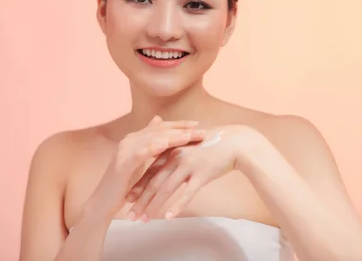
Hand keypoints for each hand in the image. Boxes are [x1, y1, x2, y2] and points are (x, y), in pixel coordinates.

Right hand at [80, 116, 206, 222]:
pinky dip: (152, 147)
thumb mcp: (140, 163)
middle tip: (200, 129)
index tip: (197, 125)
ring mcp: (125, 150)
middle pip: (159, 130)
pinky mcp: (122, 164)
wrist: (104, 201)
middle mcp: (130, 140)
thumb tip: (159, 124)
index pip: (160, 127)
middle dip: (181, 129)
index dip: (179, 125)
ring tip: (189, 136)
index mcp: (135, 139)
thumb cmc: (124, 183)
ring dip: (172, 136)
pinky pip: (139, 153)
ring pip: (152, 139)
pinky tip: (165, 145)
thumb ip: (150, 144)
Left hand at [125, 125, 252, 220]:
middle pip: (154, 182)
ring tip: (144, 219)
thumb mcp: (189, 147)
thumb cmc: (212, 145)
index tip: (128, 200)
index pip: (150, 172)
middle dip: (140, 200)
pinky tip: (168, 217)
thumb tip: (163, 169)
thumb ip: (175, 156)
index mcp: (171, 151)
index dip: (138, 187)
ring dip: (153, 206)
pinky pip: (187, 193)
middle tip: (130, 215)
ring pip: (166, 189)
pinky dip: (176, 205)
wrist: (234, 142)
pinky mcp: (202, 174)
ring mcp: (188, 165)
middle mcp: (176, 157)